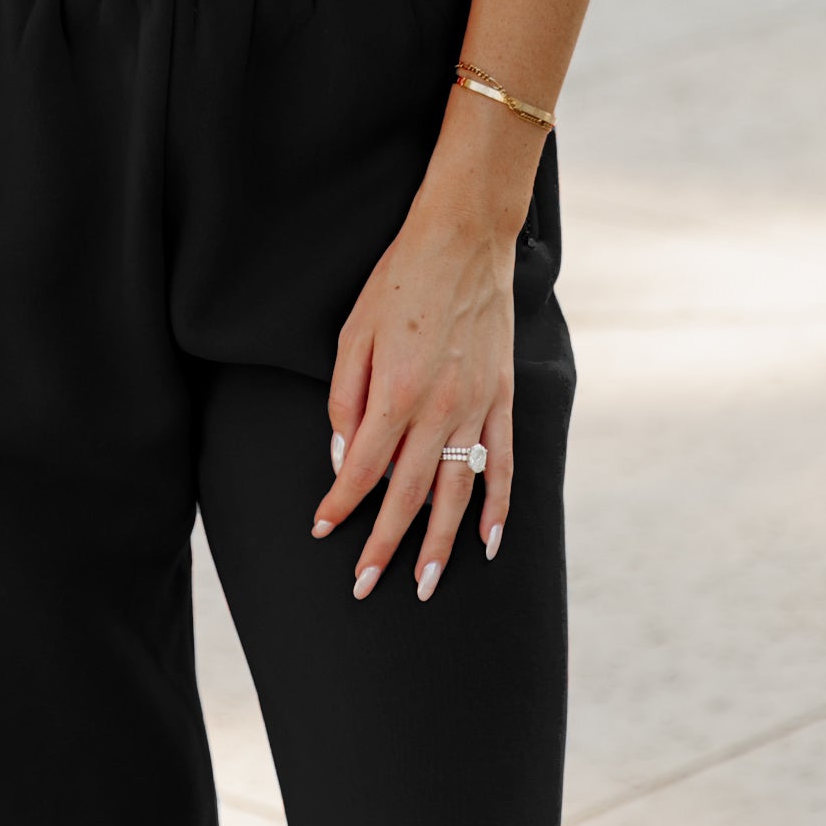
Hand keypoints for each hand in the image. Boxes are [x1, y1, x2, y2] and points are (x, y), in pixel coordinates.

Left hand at [308, 188, 517, 598]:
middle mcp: (438, 410)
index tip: (322, 529)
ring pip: (457, 494)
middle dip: (383, 547)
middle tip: (365, 586)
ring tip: (425, 584)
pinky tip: (490, 543)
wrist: (462, 240)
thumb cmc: (399, 281)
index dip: (340, 505)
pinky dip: (499, 509)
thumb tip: (343, 456)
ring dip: (439, 545)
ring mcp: (475, 407)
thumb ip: (345, 398)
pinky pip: (503, 465)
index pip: (362, 470)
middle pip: (407, 496)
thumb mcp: (352, 331)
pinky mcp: (502, 399)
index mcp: (395, 393)